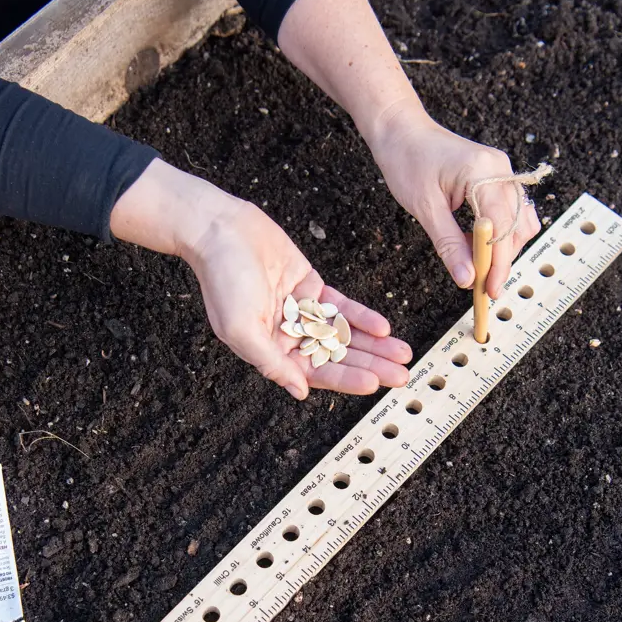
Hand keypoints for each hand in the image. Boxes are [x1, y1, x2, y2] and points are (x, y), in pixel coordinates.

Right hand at [110, 161, 411, 399]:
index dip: (345, 379)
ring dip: (373, 345)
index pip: (315, 373)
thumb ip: (271, 362)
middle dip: (370, 366)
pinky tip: (383, 327)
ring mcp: (301, 312)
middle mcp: (287, 336)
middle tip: (400, 375)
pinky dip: (361, 317)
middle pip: (336, 357)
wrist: (220, 230)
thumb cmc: (222, 279)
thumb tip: (300, 390)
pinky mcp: (310, 287)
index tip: (372, 384)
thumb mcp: (242, 328)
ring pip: (344, 334)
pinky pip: (341, 308)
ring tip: (402, 354)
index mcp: (269, 352)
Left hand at [368, 99, 540, 298]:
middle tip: (482, 286)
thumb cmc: (407, 160)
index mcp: (484, 172)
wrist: (401, 130)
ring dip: (502, 248)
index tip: (489, 289)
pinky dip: (497, 234)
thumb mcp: (424, 208)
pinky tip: (476, 247)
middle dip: (503, 259)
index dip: (498, 262)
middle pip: (517, 226)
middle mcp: (501, 170)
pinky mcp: (495, 178)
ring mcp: (501, 173)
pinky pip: (507, 212)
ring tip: (477, 268)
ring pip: (517, 221)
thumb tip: (467, 278)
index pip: (503, 226)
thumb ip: (449, 244)